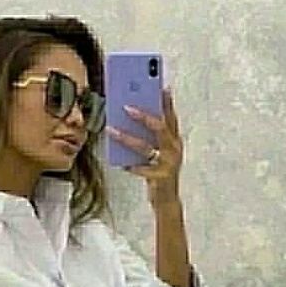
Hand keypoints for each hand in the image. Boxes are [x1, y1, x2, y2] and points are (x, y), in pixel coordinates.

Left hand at [105, 87, 183, 207]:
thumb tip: (130, 116)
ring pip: (145, 147)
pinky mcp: (159, 178)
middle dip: (143, 115)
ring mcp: (168, 164)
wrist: (167, 200)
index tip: (160, 85)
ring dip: (126, 137)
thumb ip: (150, 137)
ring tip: (110, 129)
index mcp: (175, 141)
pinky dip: (130, 165)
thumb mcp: (158, 152)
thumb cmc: (159, 172)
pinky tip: (119, 162)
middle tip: (126, 106)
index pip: (171, 117)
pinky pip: (141, 169)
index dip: (166, 101)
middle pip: (159, 127)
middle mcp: (174, 150)